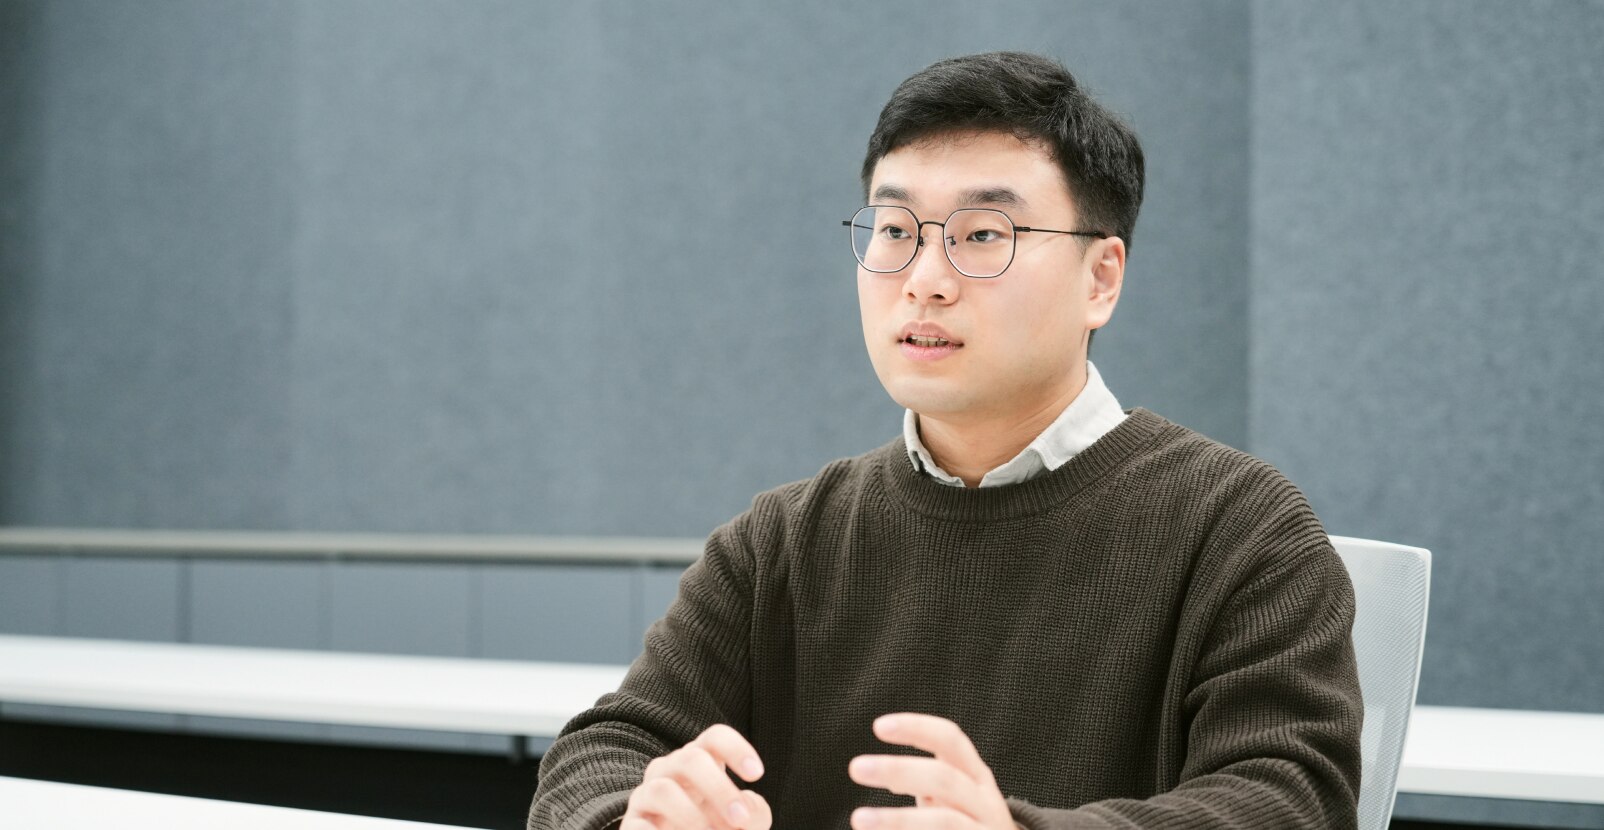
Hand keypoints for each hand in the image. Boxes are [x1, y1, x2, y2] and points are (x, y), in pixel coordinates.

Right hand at [622, 723, 771, 829]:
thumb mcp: (744, 821)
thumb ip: (754, 813)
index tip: (757, 774)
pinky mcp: (632, 823)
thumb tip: (743, 810)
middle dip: (719, 789)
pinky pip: (638, 824)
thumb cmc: (718, 827)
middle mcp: (671, 769)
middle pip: (691, 760)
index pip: (715, 738)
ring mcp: (647, 794)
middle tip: (741, 820)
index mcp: (702, 760)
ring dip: (691, 816)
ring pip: (662, 790)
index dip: (735, 748)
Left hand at [848, 713, 1014, 829]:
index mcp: (976, 777)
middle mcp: (986, 802)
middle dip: (898, 770)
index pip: (950, 741)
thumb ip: (924, 782)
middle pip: (943, 778)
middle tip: (855, 767)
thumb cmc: (970, 825)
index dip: (917, 728)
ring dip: (897, 820)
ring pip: (944, 821)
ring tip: (858, 819)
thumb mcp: (956, 798)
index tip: (878, 726)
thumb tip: (879, 772)